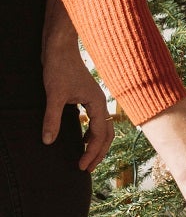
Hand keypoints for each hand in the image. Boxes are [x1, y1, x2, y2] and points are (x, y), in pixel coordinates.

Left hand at [39, 35, 111, 172]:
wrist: (60, 48)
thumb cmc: (59, 68)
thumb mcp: (53, 95)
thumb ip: (52, 119)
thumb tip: (48, 141)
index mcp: (98, 103)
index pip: (100, 135)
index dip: (92, 153)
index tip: (81, 166)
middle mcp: (101, 102)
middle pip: (106, 134)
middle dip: (98, 153)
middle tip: (87, 169)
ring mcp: (95, 100)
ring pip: (103, 128)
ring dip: (96, 144)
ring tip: (86, 157)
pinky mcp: (87, 97)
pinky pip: (95, 120)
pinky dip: (91, 133)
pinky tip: (81, 138)